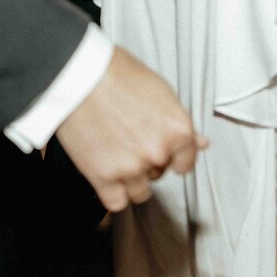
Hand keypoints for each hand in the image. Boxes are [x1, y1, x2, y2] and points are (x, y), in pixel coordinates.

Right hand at [55, 47, 206, 211]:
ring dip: (131, 180)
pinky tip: (107, 176)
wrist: (76, 73)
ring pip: (140, 191)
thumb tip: (199, 142)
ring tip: (116, 156)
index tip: (163, 153)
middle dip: (148, 162)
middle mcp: (158, 152)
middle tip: (129, 141)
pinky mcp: (103, 177)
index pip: (186, 163)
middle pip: (160, 173)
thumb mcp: (160, 91)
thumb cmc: (116, 73)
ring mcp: (131, 167)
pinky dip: (113, 193)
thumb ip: (179, 122)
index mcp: (178, 130)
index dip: (173, 157)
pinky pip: (117, 202)